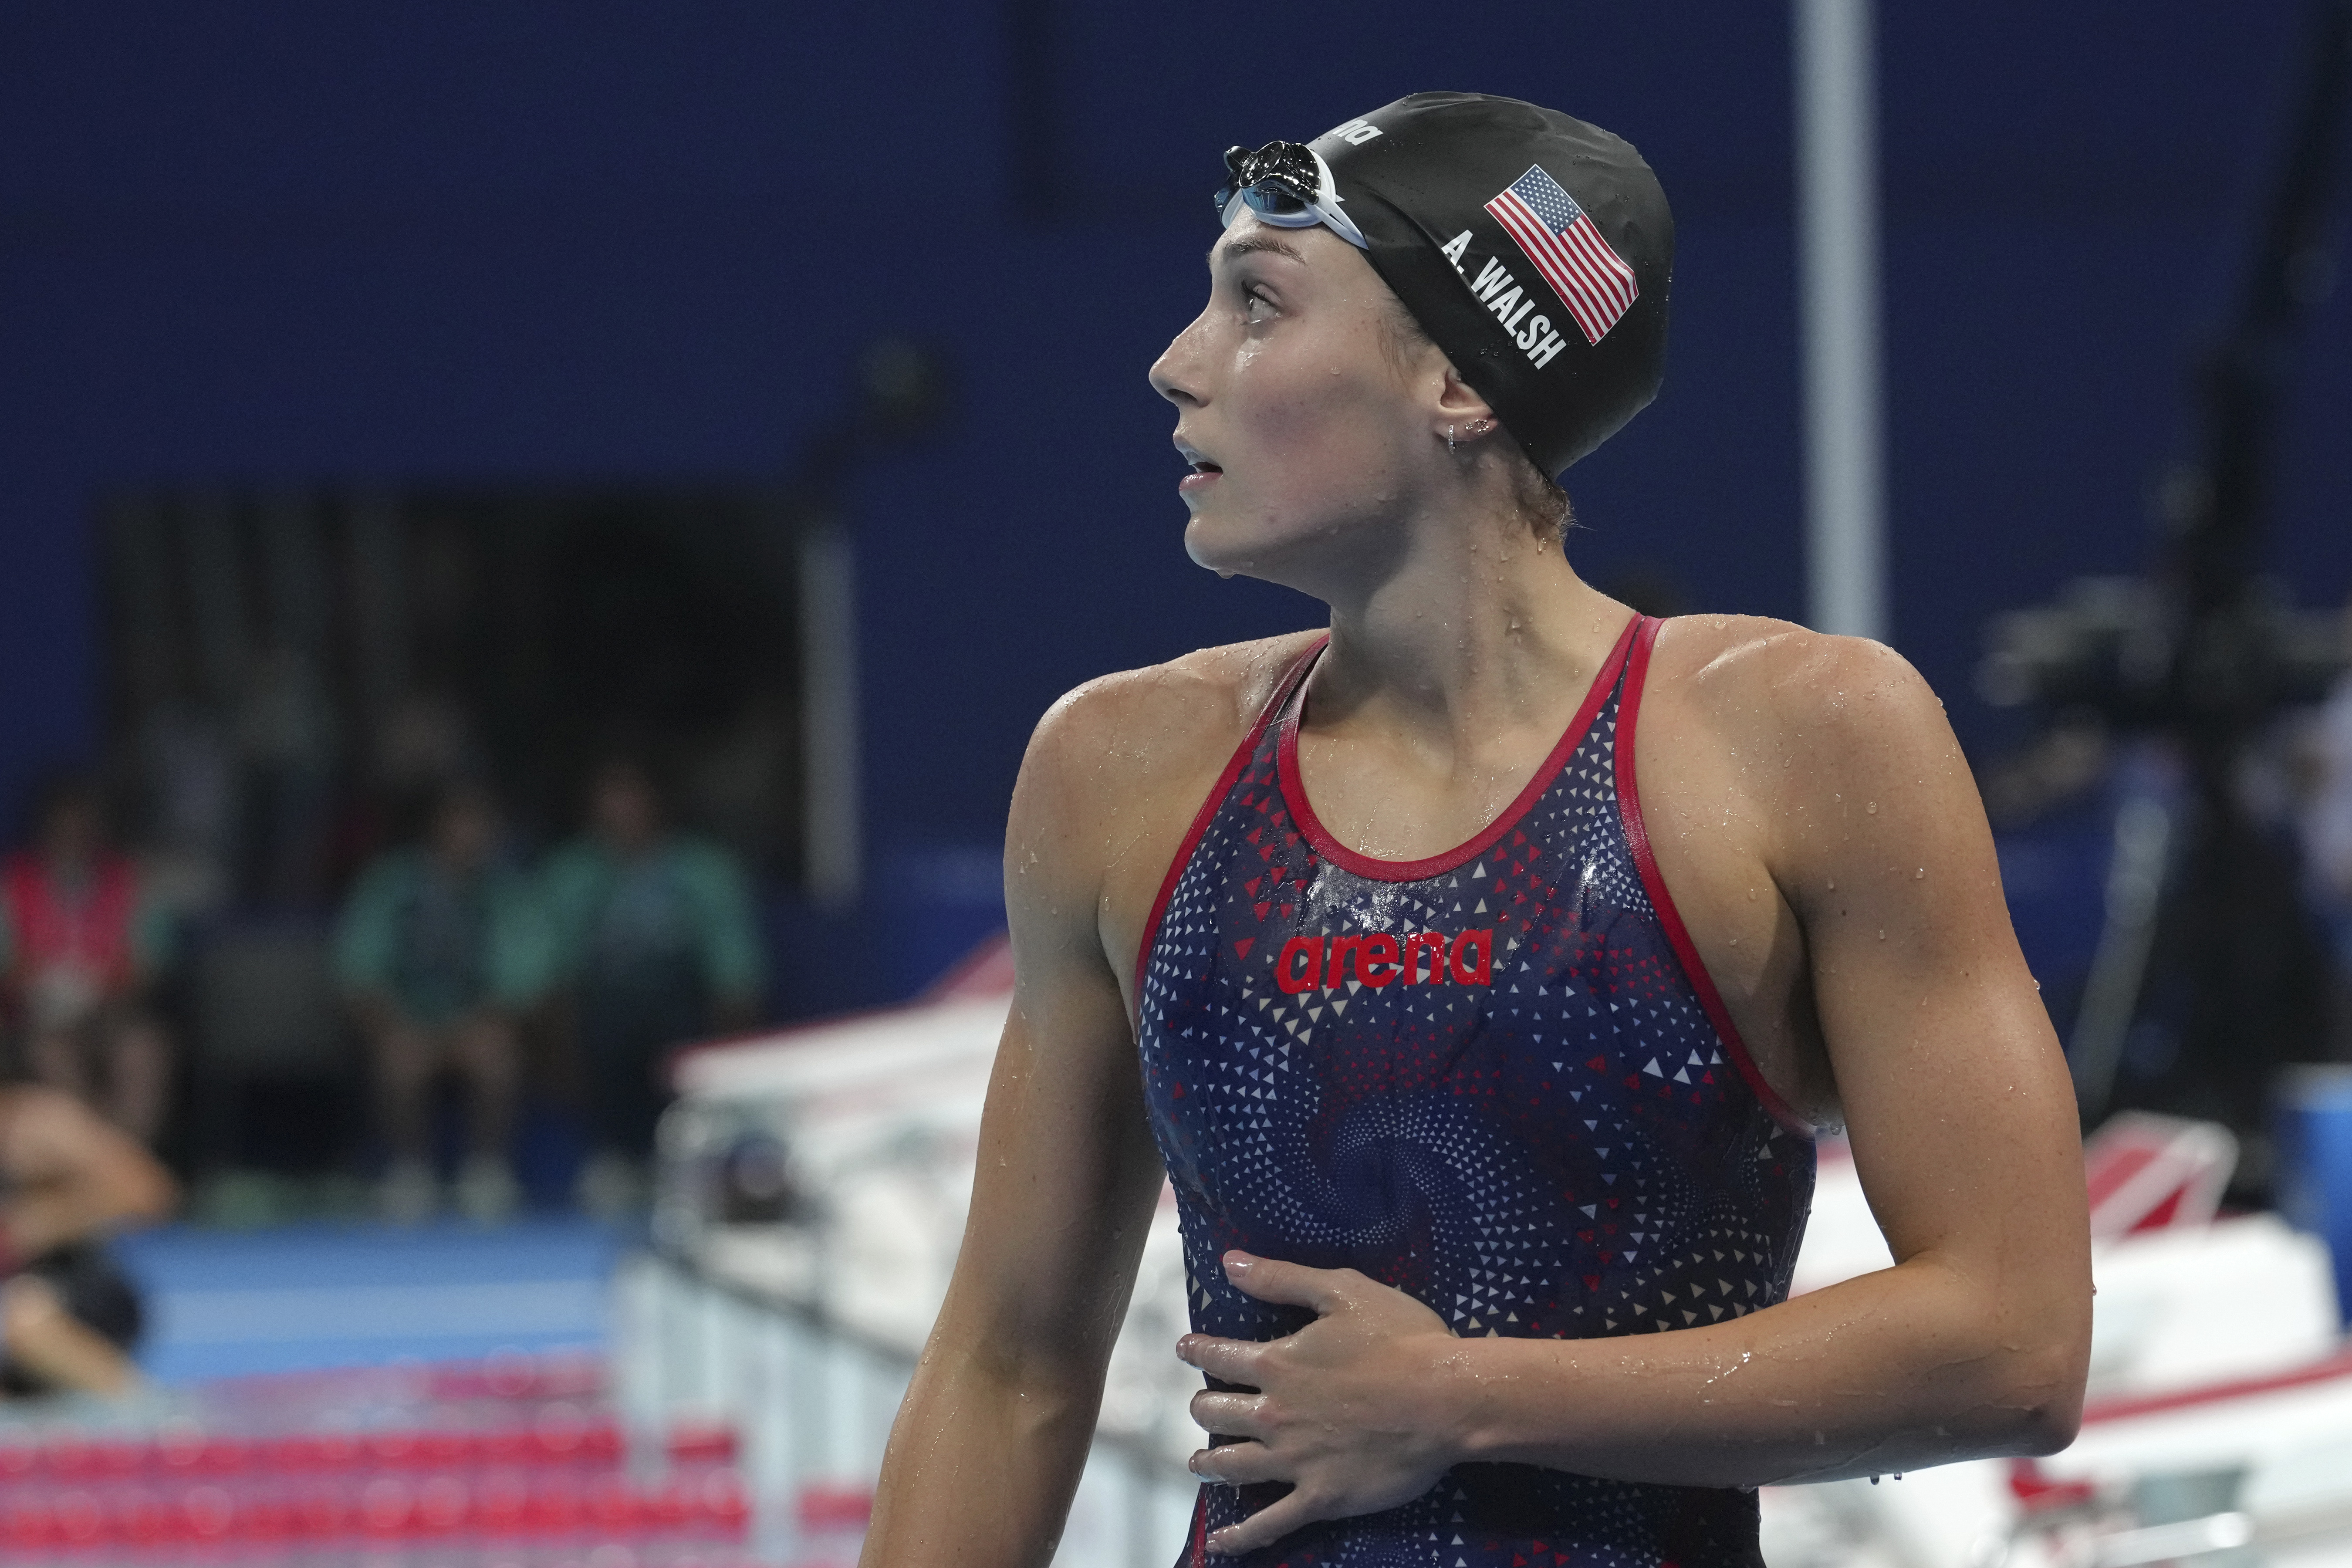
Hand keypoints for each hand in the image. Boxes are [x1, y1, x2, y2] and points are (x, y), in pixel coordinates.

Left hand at [1176, 1251, 1466, 1555]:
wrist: (1448, 1399)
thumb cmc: (1403, 1338)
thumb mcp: (1342, 1290)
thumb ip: (1281, 1277)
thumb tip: (1230, 1262)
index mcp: (1278, 1363)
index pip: (1219, 1357)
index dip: (1197, 1350)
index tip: (1186, 1348)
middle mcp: (1275, 1414)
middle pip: (1217, 1414)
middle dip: (1203, 1409)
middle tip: (1201, 1407)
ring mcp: (1296, 1461)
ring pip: (1233, 1466)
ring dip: (1209, 1463)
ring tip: (1199, 1463)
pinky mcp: (1321, 1498)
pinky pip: (1270, 1523)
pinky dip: (1240, 1537)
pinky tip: (1221, 1544)